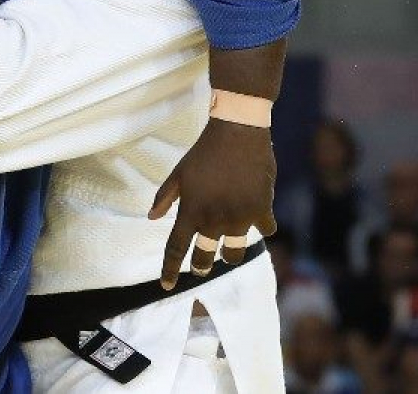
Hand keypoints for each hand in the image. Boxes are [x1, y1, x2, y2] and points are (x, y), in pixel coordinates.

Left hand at [149, 118, 277, 289]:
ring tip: (228, 248)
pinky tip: (259, 221)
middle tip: (200, 267)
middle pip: (205, 258)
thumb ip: (166, 197)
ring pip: (234, 254)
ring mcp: (239, 218)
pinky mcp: (262, 210)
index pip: (176, 249)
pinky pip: (265, 230)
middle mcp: (214, 220)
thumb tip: (152, 217)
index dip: (169, 270)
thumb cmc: (205, 152)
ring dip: (230, 254)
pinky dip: (262, 227)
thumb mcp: (179, 172)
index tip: (167, 285)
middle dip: (200, 267)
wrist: (238, 132)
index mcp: (190, 212)